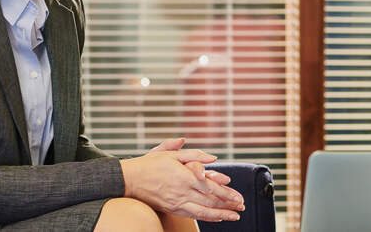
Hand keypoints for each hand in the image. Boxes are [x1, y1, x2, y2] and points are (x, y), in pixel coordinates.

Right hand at [121, 139, 244, 221]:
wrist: (129, 180)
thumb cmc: (149, 164)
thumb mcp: (171, 153)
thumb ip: (194, 154)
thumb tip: (213, 158)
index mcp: (184, 176)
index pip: (211, 188)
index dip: (227, 194)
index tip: (239, 197)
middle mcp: (182, 192)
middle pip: (210, 201)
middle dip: (228, 205)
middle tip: (242, 207)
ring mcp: (176, 202)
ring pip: (203, 211)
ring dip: (220, 214)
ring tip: (234, 216)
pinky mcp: (171, 208)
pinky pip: (192, 215)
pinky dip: (206, 217)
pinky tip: (216, 217)